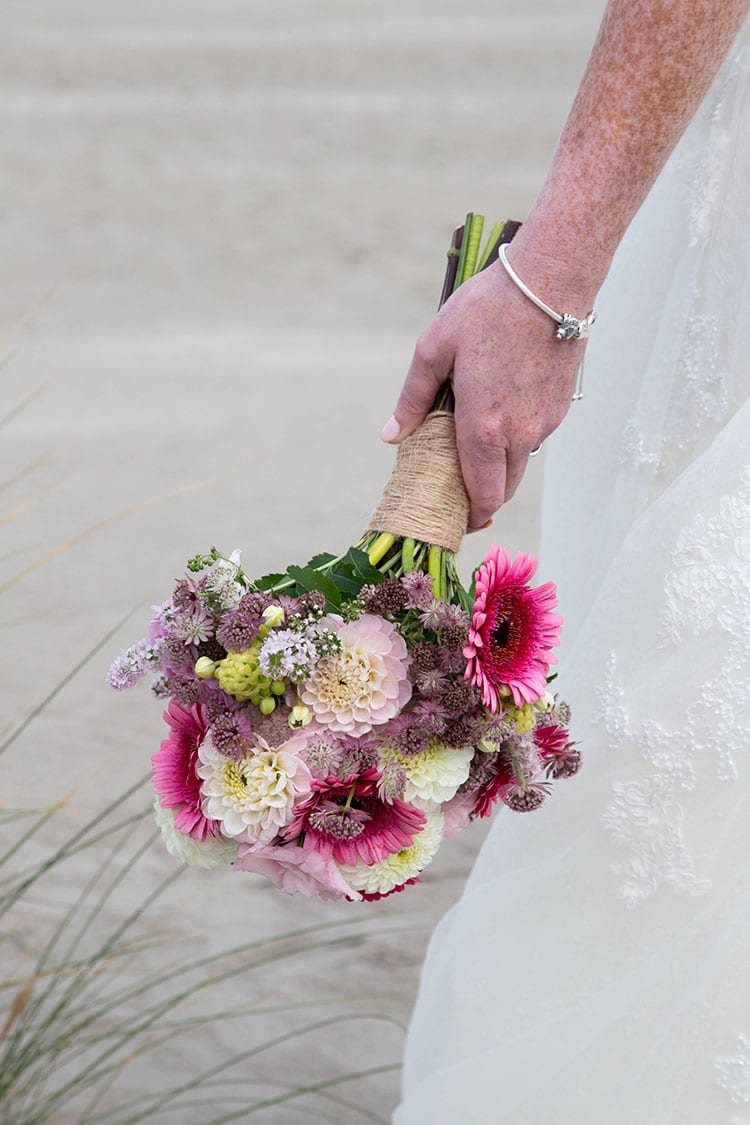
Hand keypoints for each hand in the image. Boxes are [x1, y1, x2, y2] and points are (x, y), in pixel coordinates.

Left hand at [381, 250, 593, 529]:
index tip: (456, 521)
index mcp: (483, 428)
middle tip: (459, 495)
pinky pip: (535, 438)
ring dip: (499, 468)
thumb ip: (413, 399)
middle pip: (502, 490)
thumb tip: (392, 435)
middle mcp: (519, 436)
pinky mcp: (561, 408)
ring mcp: (544, 423)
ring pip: (520, 465)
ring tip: (474, 449)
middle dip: (481, 499)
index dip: (469, 517)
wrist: (551, 282)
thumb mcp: (434, 349)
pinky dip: (517, 440)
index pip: (480, 496)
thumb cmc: (487, 309)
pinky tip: (501, 414)